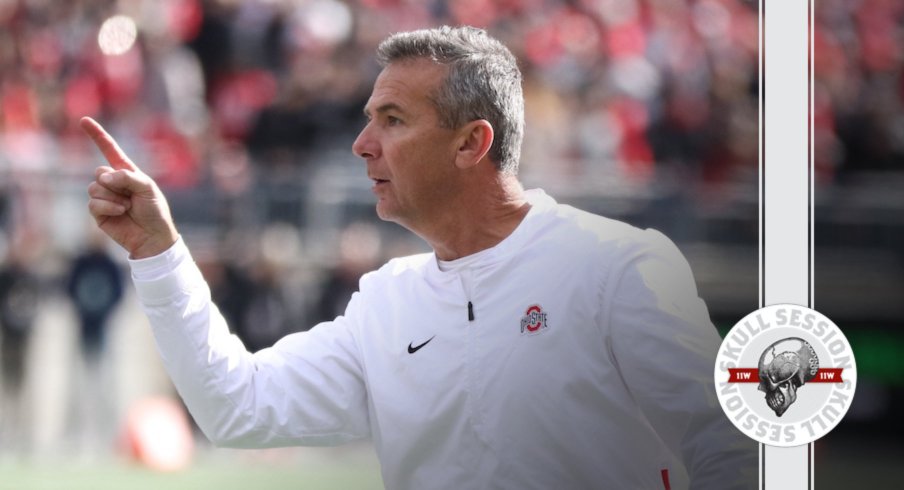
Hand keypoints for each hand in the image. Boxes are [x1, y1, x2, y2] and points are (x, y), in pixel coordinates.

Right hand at [82, 117, 178, 258]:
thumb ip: (126, 177)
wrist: (152, 236)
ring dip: (113, 197)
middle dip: (114, 182)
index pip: (109, 149)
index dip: (97, 135)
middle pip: (99, 171)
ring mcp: (104, 197)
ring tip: (128, 207)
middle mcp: (113, 182)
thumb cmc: (154, 211)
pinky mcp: (98, 212)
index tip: (84, 120)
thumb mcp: (147, 187)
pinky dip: (108, 206)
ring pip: (95, 187)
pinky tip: (121, 213)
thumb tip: (102, 177)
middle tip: (131, 196)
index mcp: (126, 172)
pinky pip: (93, 202)